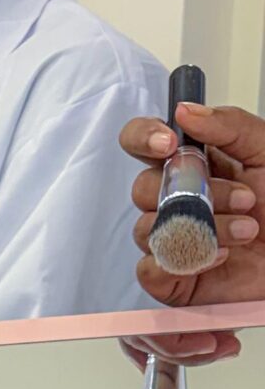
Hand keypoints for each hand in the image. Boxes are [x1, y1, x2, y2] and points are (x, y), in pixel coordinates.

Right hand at [123, 104, 264, 305]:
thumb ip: (231, 125)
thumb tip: (184, 111)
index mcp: (196, 164)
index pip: (143, 142)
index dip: (143, 138)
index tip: (168, 143)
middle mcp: (179, 199)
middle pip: (142, 188)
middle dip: (192, 192)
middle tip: (244, 197)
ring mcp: (173, 237)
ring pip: (149, 228)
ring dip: (203, 228)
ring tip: (247, 231)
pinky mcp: (175, 278)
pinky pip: (151, 270)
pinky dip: (186, 260)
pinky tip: (221, 255)